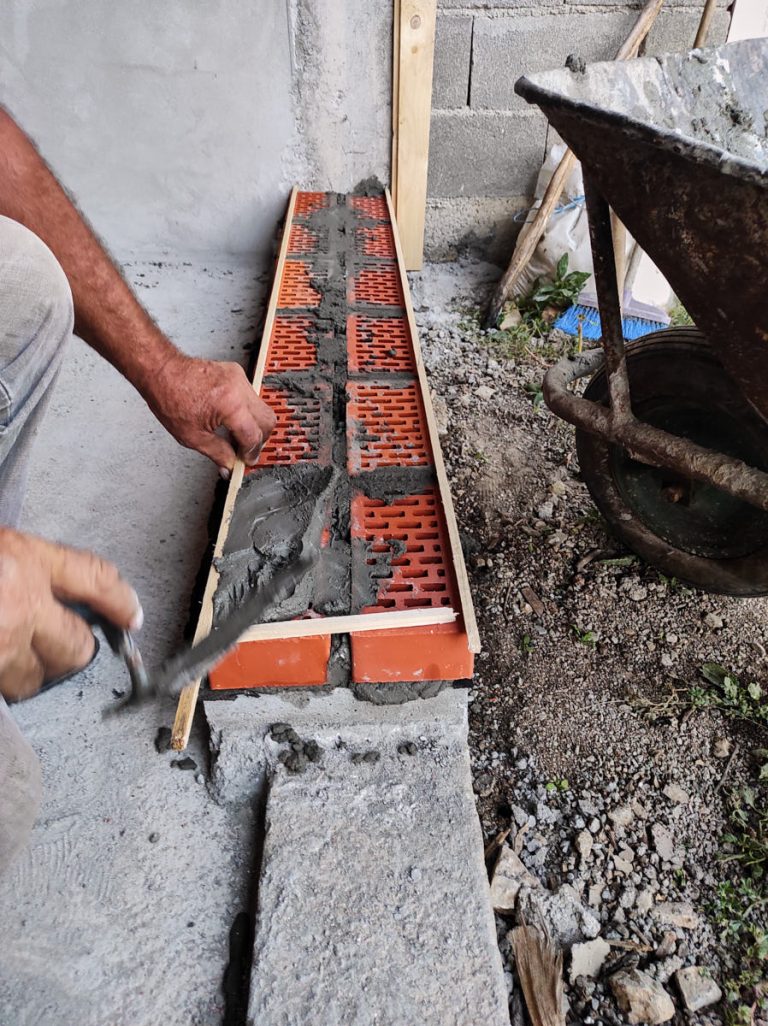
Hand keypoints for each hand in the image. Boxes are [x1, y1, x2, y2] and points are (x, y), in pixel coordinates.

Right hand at [0, 528, 141, 700]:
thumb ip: (24, 566)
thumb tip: (50, 589)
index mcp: (23, 557)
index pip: (97, 578)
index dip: (120, 600)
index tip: (131, 615)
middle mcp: (20, 600)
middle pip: (78, 645)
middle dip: (70, 649)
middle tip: (53, 642)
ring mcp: (1, 643)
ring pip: (36, 678)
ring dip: (26, 672)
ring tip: (9, 653)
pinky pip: (5, 692)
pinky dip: (1, 683)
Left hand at [144, 353, 276, 476]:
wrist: (161, 371)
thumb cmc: (169, 397)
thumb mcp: (192, 436)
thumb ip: (218, 453)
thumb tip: (230, 465)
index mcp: (230, 405)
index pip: (254, 436)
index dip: (251, 453)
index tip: (245, 461)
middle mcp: (239, 388)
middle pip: (267, 421)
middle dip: (259, 439)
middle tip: (245, 451)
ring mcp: (239, 378)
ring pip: (262, 408)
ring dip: (254, 425)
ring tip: (235, 435)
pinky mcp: (236, 373)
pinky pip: (252, 396)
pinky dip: (247, 411)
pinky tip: (232, 420)